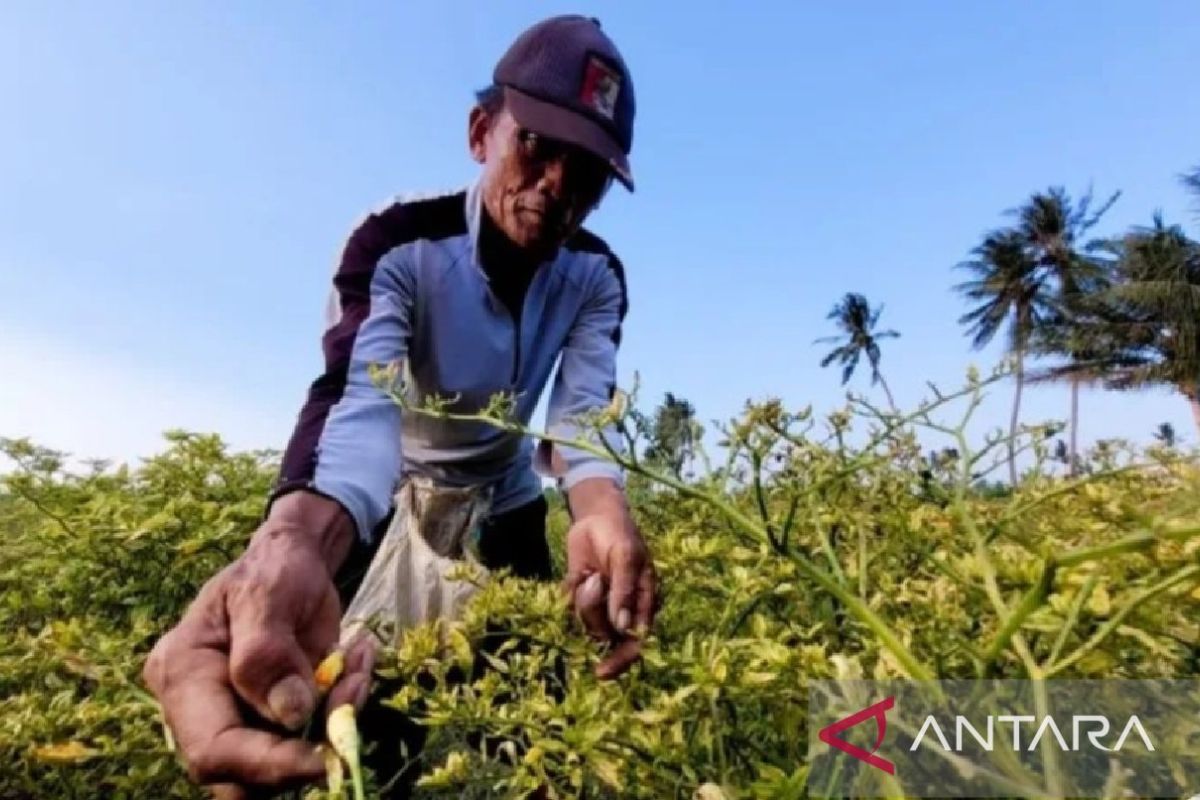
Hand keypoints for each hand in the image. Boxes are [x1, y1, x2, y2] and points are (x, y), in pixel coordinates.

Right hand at [141, 495, 373, 798]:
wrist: (294, 563)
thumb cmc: (273, 569)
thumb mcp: (267, 593)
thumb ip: (268, 652)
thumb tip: (290, 714)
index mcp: (182, 672)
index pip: (211, 748)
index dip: (267, 764)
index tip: (325, 757)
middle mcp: (198, 707)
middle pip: (239, 775)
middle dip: (302, 757)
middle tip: (350, 699)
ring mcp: (234, 718)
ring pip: (278, 766)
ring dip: (329, 730)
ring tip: (354, 669)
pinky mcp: (268, 723)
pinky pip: (305, 743)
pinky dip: (339, 715)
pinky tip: (353, 666)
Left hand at [563, 511, 656, 678]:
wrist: (596, 516)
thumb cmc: (620, 535)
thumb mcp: (626, 557)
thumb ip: (625, 591)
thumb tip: (623, 627)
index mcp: (643, 605)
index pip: (635, 643)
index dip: (621, 661)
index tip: (601, 672)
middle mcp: (622, 611)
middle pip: (604, 635)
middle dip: (593, 614)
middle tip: (592, 582)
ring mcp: (600, 606)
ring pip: (584, 624)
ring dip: (582, 601)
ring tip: (588, 575)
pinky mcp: (580, 597)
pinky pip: (569, 609)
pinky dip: (569, 594)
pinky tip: (578, 575)